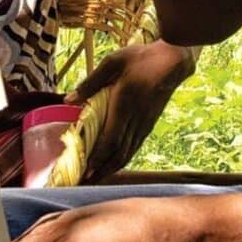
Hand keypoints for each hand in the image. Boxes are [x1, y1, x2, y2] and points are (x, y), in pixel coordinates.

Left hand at [65, 40, 195, 182]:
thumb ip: (91, 82)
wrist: (173, 60)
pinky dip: (123, 159)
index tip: (84, 171)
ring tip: (96, 179)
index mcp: (124, 104)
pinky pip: (135, 146)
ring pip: (128, 153)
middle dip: (101, 171)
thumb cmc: (141, 58)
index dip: (97, 158)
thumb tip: (68, 100)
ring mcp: (145, 123)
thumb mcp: (113, 62)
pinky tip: (115, 163)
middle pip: (119, 153)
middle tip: (84, 183)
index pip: (110, 139)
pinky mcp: (150, 123)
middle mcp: (136, 119)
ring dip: (112, 168)